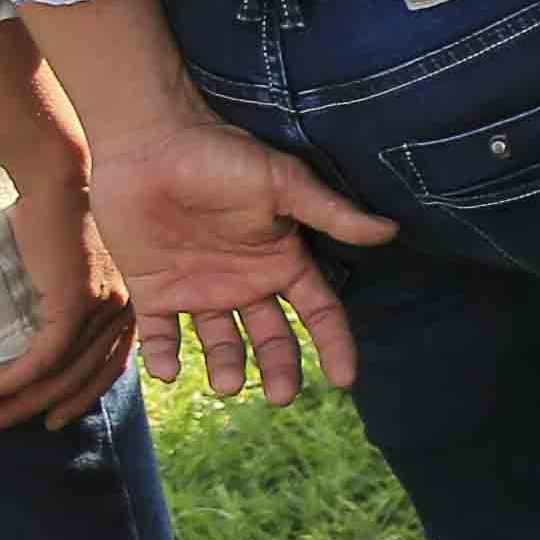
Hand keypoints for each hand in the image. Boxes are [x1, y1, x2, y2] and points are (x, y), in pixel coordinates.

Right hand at [0, 150, 131, 432]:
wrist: (65, 176)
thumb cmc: (62, 216)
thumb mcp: (71, 269)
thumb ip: (65, 303)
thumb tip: (35, 331)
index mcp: (131, 307)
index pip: (108, 367)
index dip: (78, 397)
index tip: (51, 419)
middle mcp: (124, 313)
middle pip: (84, 380)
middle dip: (39, 410)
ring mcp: (102, 309)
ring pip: (60, 375)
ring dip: (16, 403)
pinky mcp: (75, 300)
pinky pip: (44, 356)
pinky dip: (12, 379)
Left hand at [87, 92, 393, 404]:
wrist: (149, 143)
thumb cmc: (221, 156)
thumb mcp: (283, 183)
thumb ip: (331, 214)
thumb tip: (389, 231)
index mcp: (281, 259)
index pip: (318, 311)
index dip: (334, 344)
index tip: (345, 380)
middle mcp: (245, 280)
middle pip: (272, 338)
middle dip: (280, 369)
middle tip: (280, 396)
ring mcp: (199, 287)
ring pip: (220, 343)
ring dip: (226, 367)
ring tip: (227, 383)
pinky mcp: (153, 289)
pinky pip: (161, 335)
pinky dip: (163, 357)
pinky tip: (170, 369)